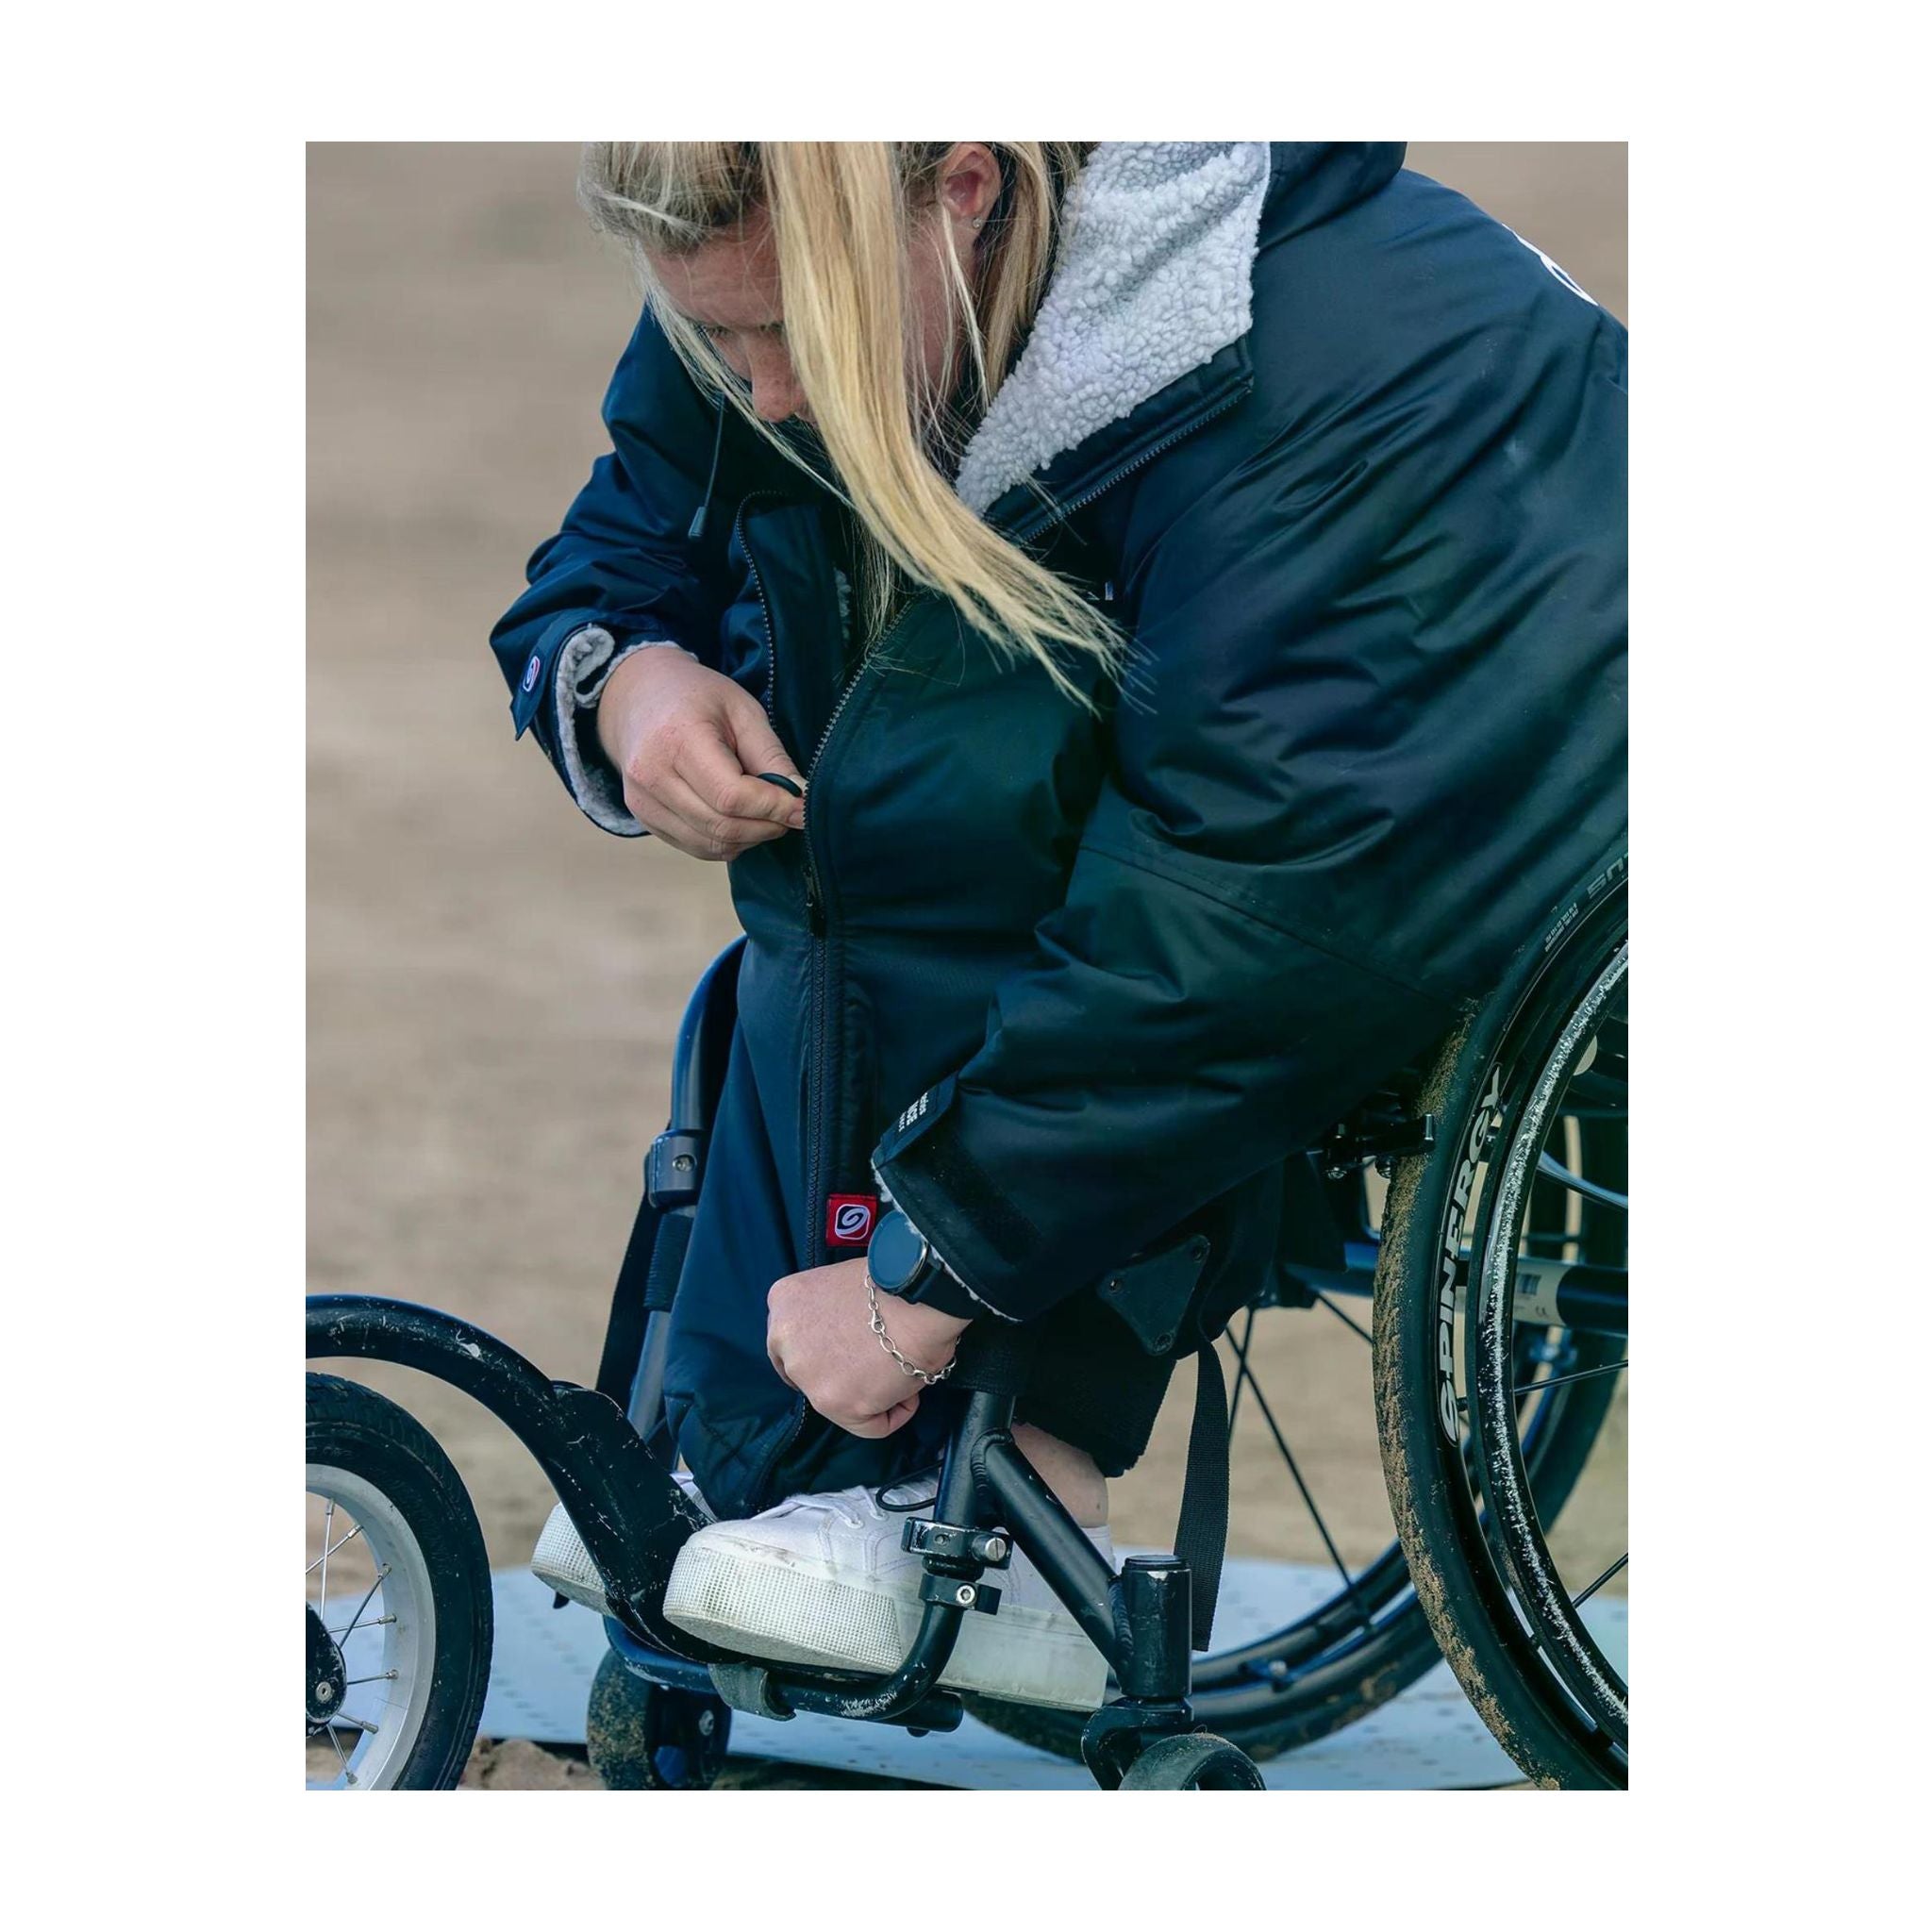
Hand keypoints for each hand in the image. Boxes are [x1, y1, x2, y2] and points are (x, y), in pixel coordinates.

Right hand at [597, 647, 806, 859]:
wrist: (638, 698)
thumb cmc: (695, 698)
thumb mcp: (742, 710)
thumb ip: (770, 755)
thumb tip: (800, 797)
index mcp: (678, 739)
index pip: (731, 796)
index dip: (774, 808)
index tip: (804, 808)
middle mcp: (652, 775)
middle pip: (722, 826)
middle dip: (767, 826)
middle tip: (789, 811)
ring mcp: (643, 801)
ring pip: (710, 844)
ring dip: (749, 838)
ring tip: (765, 813)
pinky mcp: (644, 818)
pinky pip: (696, 847)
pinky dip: (727, 842)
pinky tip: (739, 819)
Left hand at [767, 1258, 969, 1438]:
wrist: (920, 1293)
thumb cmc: (894, 1281)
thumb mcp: (839, 1284)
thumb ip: (828, 1313)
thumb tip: (847, 1338)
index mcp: (783, 1301)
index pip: (792, 1339)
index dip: (824, 1348)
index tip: (851, 1350)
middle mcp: (782, 1339)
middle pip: (809, 1373)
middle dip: (841, 1374)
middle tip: (876, 1364)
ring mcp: (806, 1375)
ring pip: (838, 1402)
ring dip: (870, 1394)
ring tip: (901, 1373)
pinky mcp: (834, 1404)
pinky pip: (870, 1425)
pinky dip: (894, 1414)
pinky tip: (911, 1393)